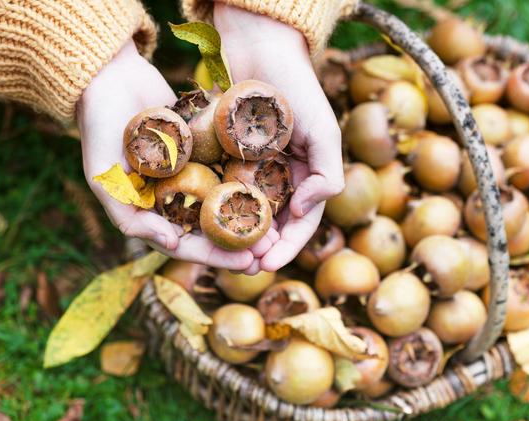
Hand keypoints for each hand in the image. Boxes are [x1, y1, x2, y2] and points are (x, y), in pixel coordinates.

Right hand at [77, 40, 255, 269]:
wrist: (110, 77)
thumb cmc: (99, 128)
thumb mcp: (103, 177)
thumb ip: (129, 216)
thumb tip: (171, 244)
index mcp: (151, 212)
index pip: (186, 244)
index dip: (215, 257)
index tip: (246, 262)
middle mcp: (173, 197)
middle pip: (211, 229)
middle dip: (239, 244)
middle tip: (269, 252)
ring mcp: (190, 173)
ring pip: (224, 202)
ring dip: (249, 218)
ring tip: (278, 227)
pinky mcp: (204, 149)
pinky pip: (228, 169)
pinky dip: (248, 180)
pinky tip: (274, 188)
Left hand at [214, 3, 344, 272]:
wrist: (258, 46)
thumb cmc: (295, 87)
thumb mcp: (322, 129)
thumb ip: (327, 171)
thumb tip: (304, 210)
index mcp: (306, 174)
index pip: (302, 221)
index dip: (288, 246)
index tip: (268, 262)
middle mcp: (280, 175)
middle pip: (272, 222)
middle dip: (260, 247)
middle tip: (243, 266)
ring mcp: (252, 167)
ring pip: (245, 211)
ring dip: (237, 235)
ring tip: (223, 252)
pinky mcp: (225, 155)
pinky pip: (221, 187)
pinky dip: (216, 207)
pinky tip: (202, 222)